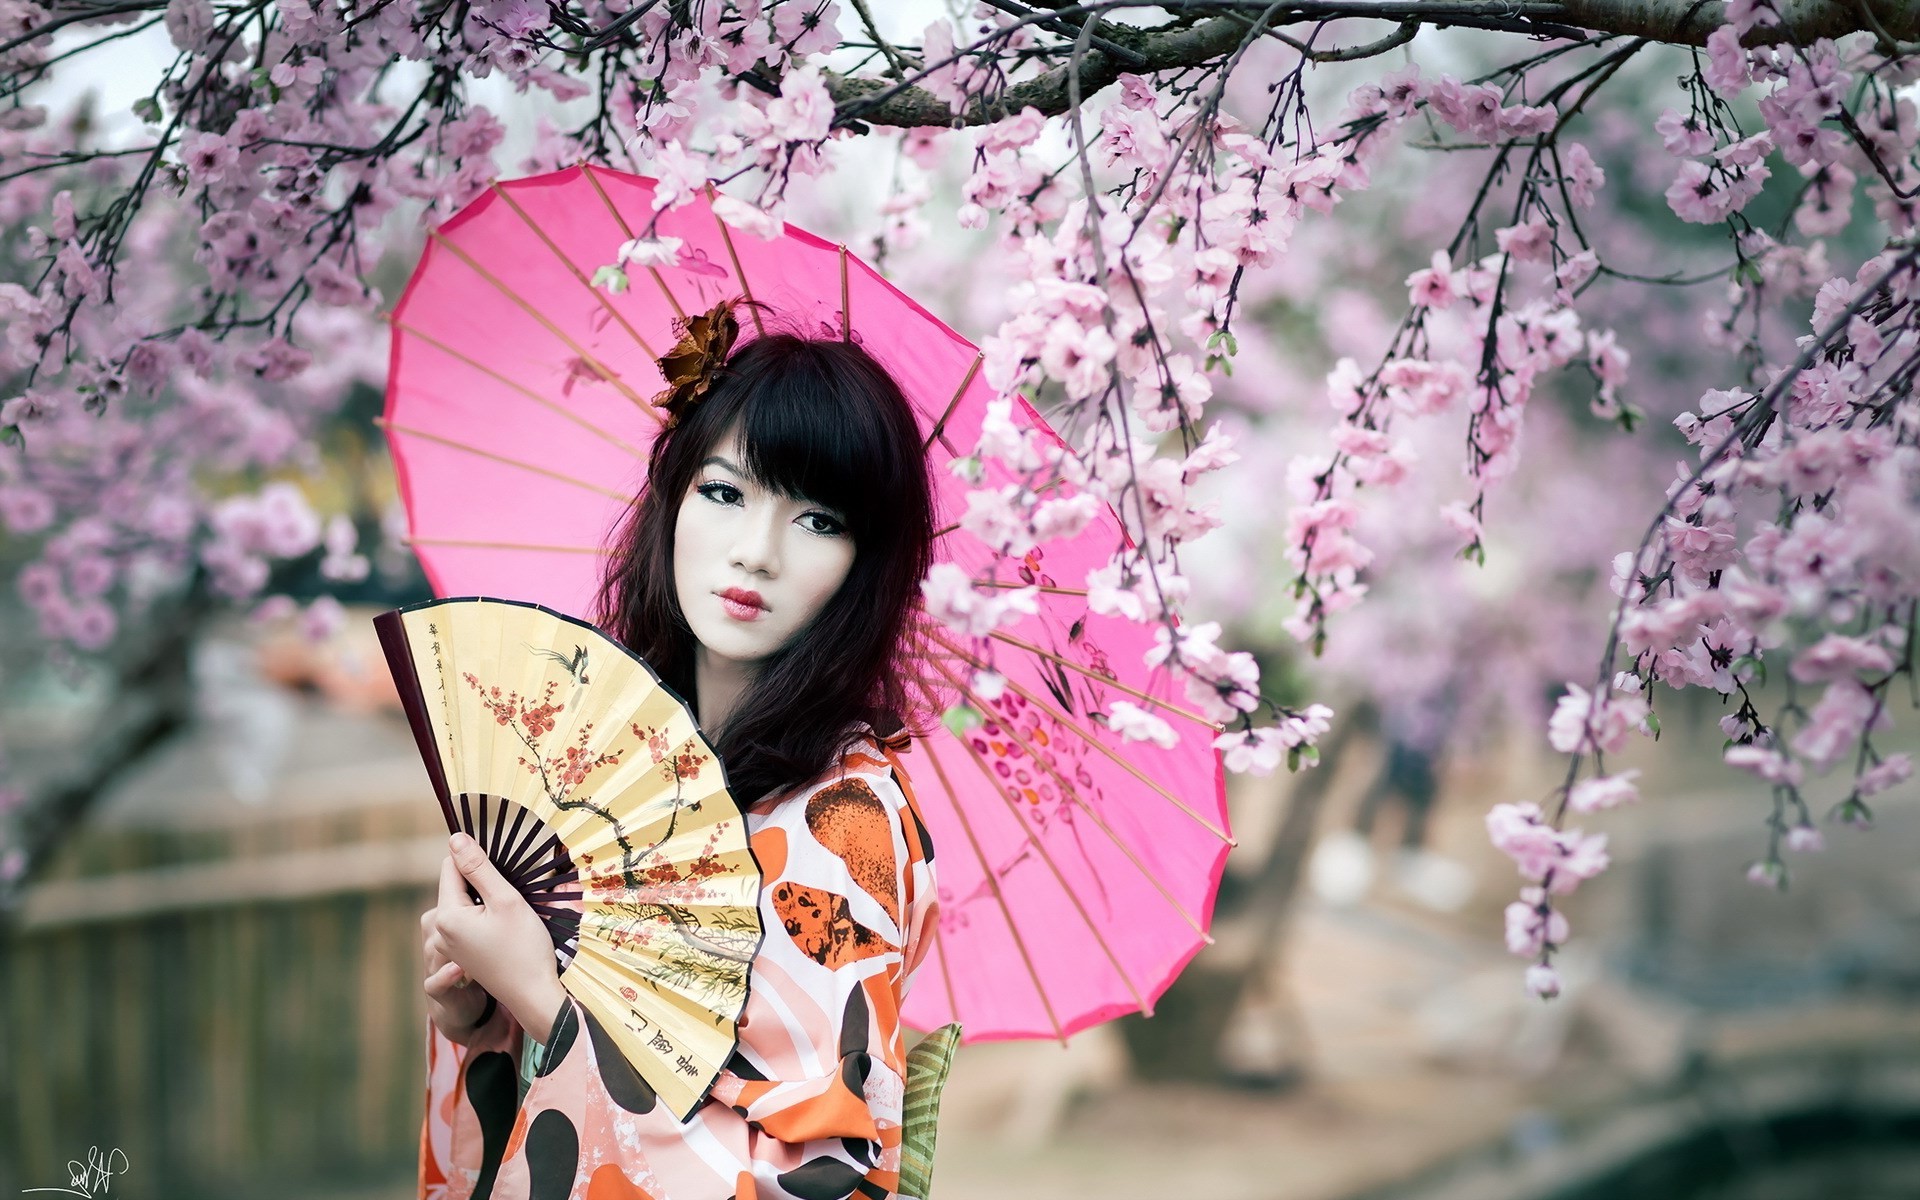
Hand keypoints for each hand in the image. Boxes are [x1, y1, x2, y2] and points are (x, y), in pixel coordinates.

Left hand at [428, 832, 567, 1036]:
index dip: (477, 860)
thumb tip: (455, 838)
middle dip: (481, 882)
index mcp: (447, 916)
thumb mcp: (506, 900)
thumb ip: (479, 868)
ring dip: (485, 900)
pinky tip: (505, 930)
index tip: (501, 872)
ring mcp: (449, 945)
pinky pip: (467, 921)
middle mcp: (440, 931)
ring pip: (463, 903)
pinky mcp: (460, 954)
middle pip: (456, 885)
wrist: (533, 995)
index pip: (451, 867)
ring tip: (509, 917)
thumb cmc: (524, 948)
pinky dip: (485, 917)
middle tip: (510, 899)